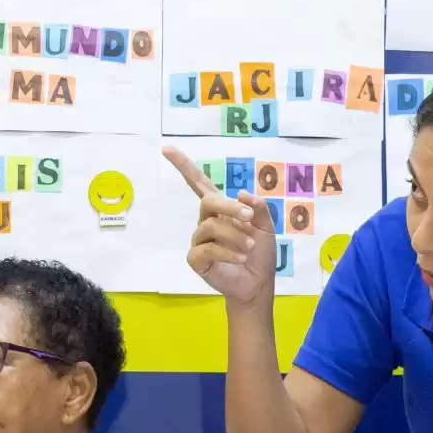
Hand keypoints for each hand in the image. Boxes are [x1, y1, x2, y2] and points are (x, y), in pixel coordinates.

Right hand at [163, 146, 276, 306]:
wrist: (257, 283)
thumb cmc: (260, 253)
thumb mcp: (266, 226)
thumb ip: (258, 207)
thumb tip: (242, 194)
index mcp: (221, 209)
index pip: (198, 183)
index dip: (183, 165)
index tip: (166, 149)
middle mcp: (207, 221)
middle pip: (208, 201)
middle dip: (230, 207)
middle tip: (250, 218)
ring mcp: (200, 240)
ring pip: (211, 226)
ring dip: (236, 235)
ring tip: (250, 247)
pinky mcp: (197, 258)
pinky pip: (207, 248)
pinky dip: (227, 251)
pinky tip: (241, 257)